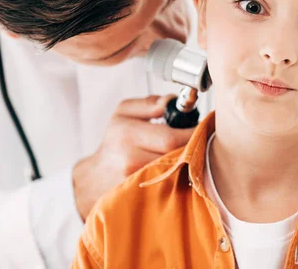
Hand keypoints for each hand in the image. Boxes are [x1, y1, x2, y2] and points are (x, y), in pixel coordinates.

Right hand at [72, 94, 194, 220]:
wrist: (95, 178)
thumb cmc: (114, 143)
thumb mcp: (124, 113)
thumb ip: (149, 103)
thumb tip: (173, 101)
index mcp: (126, 133)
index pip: (171, 137)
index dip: (192, 133)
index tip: (202, 128)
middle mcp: (129, 159)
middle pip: (176, 156)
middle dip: (193, 147)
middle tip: (200, 141)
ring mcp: (135, 182)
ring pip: (176, 171)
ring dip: (188, 162)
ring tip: (188, 154)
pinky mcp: (141, 196)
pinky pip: (170, 185)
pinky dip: (179, 176)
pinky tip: (178, 170)